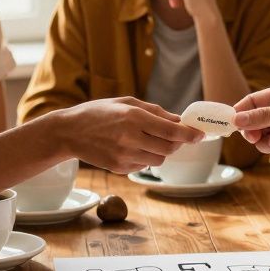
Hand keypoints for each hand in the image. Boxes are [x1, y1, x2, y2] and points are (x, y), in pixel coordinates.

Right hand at [56, 97, 203, 172]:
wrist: (69, 132)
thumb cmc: (99, 112)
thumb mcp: (126, 102)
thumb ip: (154, 111)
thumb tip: (179, 120)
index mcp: (133, 117)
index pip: (170, 130)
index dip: (189, 134)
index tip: (200, 135)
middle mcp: (130, 138)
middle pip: (169, 147)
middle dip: (177, 142)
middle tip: (176, 136)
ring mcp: (124, 155)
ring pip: (159, 159)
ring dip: (161, 150)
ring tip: (147, 139)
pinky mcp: (119, 168)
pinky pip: (144, 165)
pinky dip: (145, 157)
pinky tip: (131, 147)